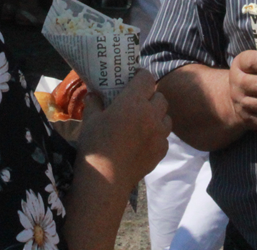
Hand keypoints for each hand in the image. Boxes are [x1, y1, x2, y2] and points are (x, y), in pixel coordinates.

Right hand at [77, 69, 170, 183]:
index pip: (147, 78)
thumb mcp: (90, 120)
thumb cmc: (95, 146)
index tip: (134, 80)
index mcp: (133, 102)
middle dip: (151, 96)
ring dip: (157, 115)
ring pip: (166, 116)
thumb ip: (94, 103)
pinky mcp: (162, 150)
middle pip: (160, 96)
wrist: (106, 180)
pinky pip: (165, 136)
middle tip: (138, 102)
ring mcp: (159, 133)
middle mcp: (151, 114)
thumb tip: (94, 94)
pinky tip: (144, 140)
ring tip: (144, 121)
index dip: (141, 76)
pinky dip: (157, 134)